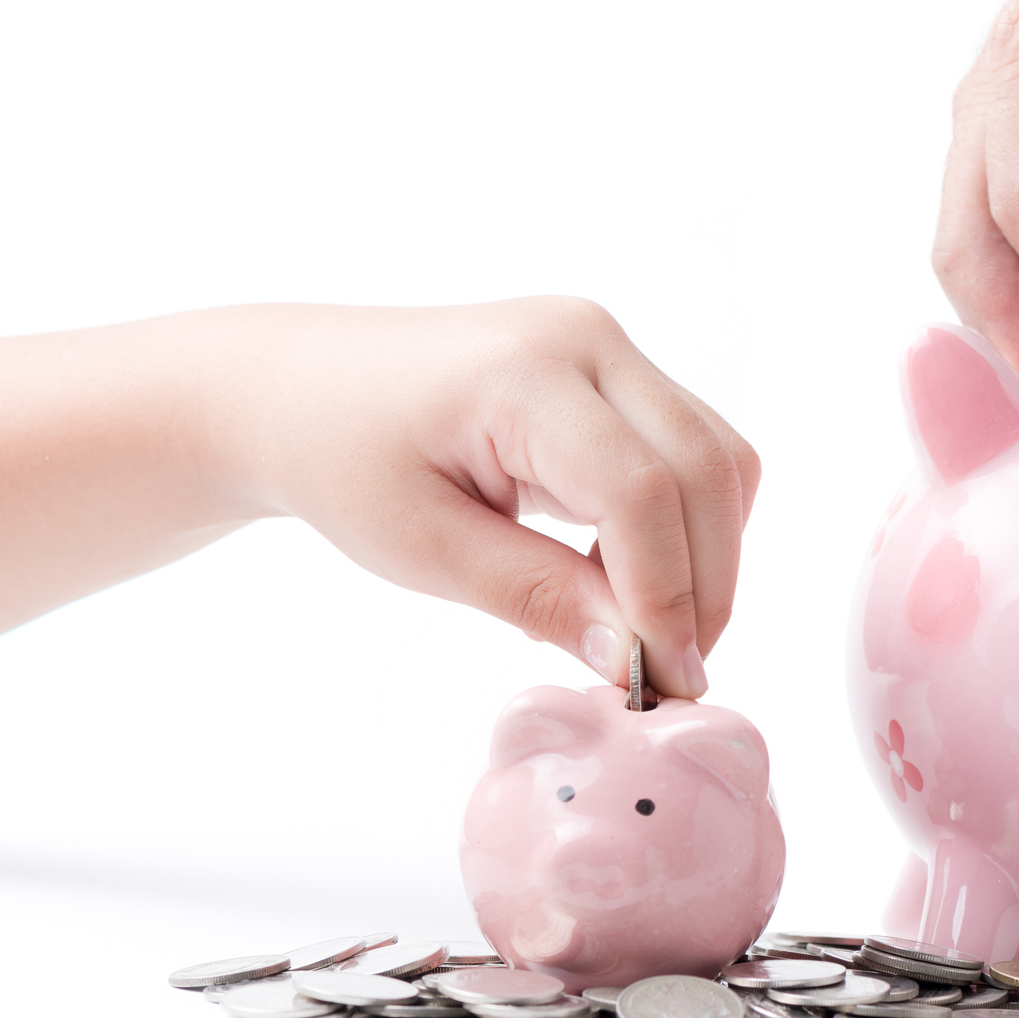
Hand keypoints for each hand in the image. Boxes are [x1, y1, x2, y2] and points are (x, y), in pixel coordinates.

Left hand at [228, 299, 756, 697]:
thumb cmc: (341, 459)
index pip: (639, 489)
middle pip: (704, 466)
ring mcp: (606, 344)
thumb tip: (634, 657)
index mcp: (523, 372)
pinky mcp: (614, 368)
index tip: (661, 679)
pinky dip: (688, 522)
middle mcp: (585, 338)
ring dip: (708, 553)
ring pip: (718, 456)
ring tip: (649, 631)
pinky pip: (692, 447)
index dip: (666, 593)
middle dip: (706, 583)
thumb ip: (537, 596)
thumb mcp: (422, 548)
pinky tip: (634, 577)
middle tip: (670, 674)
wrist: (299, 389)